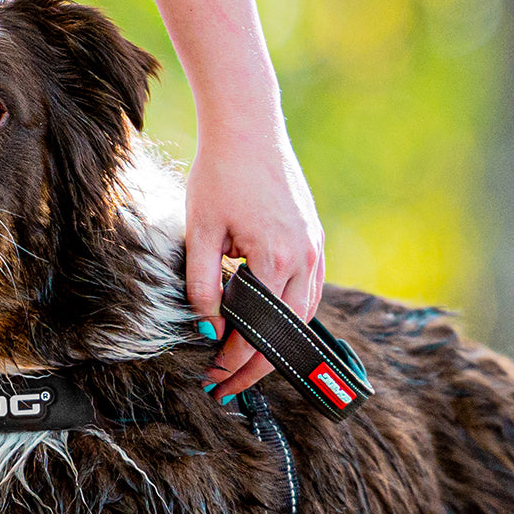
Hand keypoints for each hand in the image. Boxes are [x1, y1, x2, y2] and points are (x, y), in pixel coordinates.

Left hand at [185, 119, 324, 398]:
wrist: (247, 128)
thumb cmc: (218, 175)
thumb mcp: (199, 233)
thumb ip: (202, 286)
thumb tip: (209, 330)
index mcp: (274, 258)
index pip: (258, 330)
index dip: (234, 360)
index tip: (213, 378)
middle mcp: (303, 258)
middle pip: (286, 332)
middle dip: (255, 364)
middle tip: (226, 384)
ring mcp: (314, 248)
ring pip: (303, 315)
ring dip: (278, 342)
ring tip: (246, 363)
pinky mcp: (313, 239)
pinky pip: (308, 290)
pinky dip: (290, 315)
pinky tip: (269, 325)